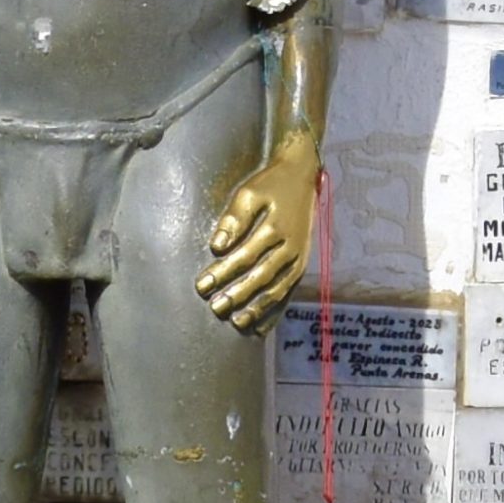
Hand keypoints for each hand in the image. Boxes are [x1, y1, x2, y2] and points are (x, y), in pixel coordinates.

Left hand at [196, 150, 317, 331]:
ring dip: (257, 307)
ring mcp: (299, 258)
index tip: (202, 286)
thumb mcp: (250, 192)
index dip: (223, 272)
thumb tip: (217, 245)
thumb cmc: (270, 184)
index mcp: (277, 228)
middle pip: (262, 275)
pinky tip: (259, 327)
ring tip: (237, 322)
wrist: (301, 176)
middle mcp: (291, 247)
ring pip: (278, 288)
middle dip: (238, 294)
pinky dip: (274, 311)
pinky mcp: (301, 265)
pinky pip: (288, 292)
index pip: (246, 255)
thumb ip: (234, 218)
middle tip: (216, 308)